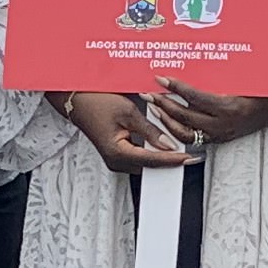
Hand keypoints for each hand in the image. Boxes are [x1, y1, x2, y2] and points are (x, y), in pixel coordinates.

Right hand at [66, 91, 191, 173]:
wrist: (78, 101)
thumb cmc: (98, 103)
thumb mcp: (128, 112)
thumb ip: (149, 130)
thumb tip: (168, 144)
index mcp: (117, 152)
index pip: (151, 160)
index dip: (172, 159)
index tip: (188, 158)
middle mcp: (116, 161)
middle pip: (149, 166)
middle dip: (169, 160)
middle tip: (190, 155)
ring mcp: (116, 159)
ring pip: (145, 163)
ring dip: (161, 156)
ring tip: (180, 150)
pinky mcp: (118, 154)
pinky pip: (139, 157)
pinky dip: (152, 152)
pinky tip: (162, 145)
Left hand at [156, 83, 267, 146]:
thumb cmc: (263, 90)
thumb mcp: (241, 79)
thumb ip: (216, 77)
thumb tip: (190, 64)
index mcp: (229, 106)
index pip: (194, 97)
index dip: (175, 87)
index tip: (161, 78)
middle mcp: (223, 124)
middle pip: (185, 116)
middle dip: (163, 105)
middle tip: (150, 94)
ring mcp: (221, 134)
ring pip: (185, 133)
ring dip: (167, 120)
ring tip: (156, 109)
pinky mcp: (220, 139)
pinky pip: (194, 138)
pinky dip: (179, 129)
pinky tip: (170, 121)